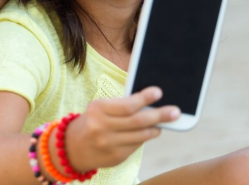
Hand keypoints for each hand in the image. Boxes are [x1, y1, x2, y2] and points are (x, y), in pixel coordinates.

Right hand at [63, 87, 179, 172]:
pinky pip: (137, 145)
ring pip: (141, 135)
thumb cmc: (94, 120)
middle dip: (159, 115)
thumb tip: (150, 103)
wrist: (74, 146)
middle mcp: (103, 127)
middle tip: (175, 111)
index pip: (126, 104)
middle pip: (137, 121)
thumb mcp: (100, 108)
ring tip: (163, 123)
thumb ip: (121, 105)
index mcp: (98, 109)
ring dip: (155, 128)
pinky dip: (145, 138)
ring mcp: (109, 143)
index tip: (159, 92)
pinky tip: (150, 132)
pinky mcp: (116, 157)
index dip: (144, 98)